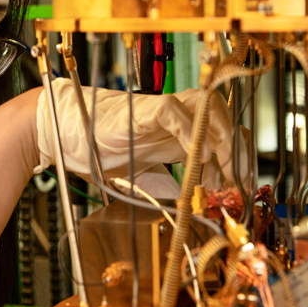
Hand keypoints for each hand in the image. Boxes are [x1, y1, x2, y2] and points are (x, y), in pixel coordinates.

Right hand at [35, 79, 246, 183]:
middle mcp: (175, 116)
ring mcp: (160, 109)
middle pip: (221, 113)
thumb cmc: (101, 150)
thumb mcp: (143, 176)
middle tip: (237, 178)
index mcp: (179, 130)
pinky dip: (189, 130)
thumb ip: (168, 185)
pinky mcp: (141, 111)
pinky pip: (173, 111)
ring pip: (205, 102)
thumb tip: (194, 203)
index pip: (222, 132)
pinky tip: (195, 153)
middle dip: (236, 145)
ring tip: (223, 162)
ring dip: (220, 131)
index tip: (238, 186)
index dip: (237, 156)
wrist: (68, 137)